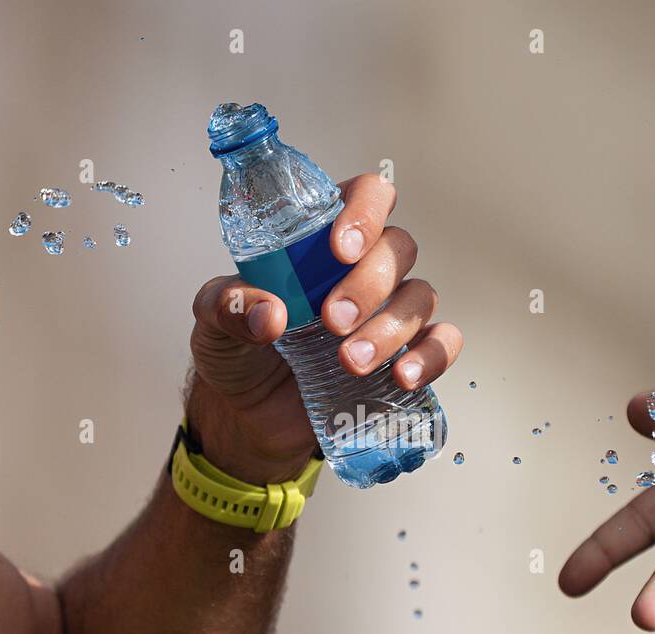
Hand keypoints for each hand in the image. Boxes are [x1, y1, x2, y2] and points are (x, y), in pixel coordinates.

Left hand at [188, 174, 461, 483]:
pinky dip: (432, 356)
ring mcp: (387, 312)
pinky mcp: (402, 355)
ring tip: (350, 361)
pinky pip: (441, 343)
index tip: (341, 248)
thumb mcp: (213, 322)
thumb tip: (268, 314)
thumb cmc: (237, 352)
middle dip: (369, 283)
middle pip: (398, 248)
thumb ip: (229, 306)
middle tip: (332, 319)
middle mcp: (362, 269)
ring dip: (390, 328)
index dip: (364, 212)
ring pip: (419, 297)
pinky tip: (403, 375)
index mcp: (321, 240)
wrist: (246, 416)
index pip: (366, 196)